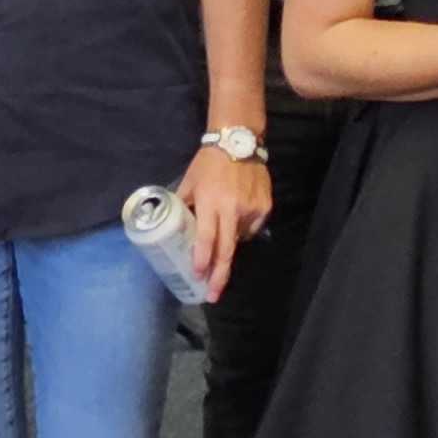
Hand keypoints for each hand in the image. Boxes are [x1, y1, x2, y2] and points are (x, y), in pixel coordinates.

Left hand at [182, 144, 270, 302]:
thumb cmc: (208, 164)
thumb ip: (183, 206)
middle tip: (212, 295)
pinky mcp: (265, 207)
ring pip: (239, 240)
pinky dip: (241, 230)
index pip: (206, 237)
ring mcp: (252, 209)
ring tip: (220, 236)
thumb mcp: (190, 183)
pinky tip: (235, 218)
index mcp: (211, 202)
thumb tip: (172, 228)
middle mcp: (233, 209)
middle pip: (227, 250)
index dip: (202, 259)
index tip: (198, 276)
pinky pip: (251, 228)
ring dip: (228, 245)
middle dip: (219, 276)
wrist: (238, 142)